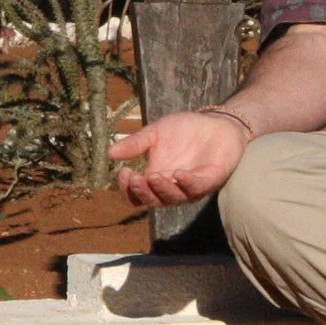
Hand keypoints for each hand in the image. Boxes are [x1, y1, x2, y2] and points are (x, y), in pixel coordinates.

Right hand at [109, 111, 248, 209]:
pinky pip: (197, 188)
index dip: (128, 189)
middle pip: (152, 201)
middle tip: (135, 178)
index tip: (123, 172)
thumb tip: (110, 153)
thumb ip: (136, 144)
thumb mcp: (155, 133)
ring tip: (152, 175)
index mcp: (155, 178)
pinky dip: (186, 183)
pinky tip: (177, 174)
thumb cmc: (185, 130)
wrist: (215, 123)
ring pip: (173, 199)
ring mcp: (190, 187)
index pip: (137, 195)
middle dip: (142, 192)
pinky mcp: (210, 181)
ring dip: (161, 189)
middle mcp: (171, 187)